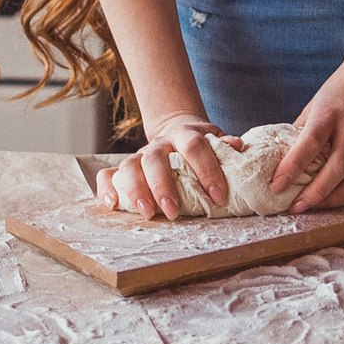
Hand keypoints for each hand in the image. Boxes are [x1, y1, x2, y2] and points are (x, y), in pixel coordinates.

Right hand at [96, 112, 227, 220]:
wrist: (179, 130)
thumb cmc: (201, 144)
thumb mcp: (216, 140)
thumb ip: (224, 146)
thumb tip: (236, 147)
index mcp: (186, 134)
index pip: (194, 147)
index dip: (206, 170)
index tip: (218, 196)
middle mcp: (160, 143)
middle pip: (155, 158)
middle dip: (162, 186)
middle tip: (172, 212)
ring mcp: (141, 154)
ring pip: (129, 166)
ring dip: (136, 190)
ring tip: (147, 213)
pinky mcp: (126, 167)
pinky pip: (108, 174)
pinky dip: (106, 188)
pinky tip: (112, 204)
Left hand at [276, 60, 343, 212]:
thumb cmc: (341, 88)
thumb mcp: (315, 104)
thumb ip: (301, 130)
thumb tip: (281, 158)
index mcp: (329, 114)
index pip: (310, 143)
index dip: (292, 167)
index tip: (276, 185)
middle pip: (336, 169)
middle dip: (315, 194)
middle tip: (296, 208)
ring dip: (338, 199)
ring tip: (319, 208)